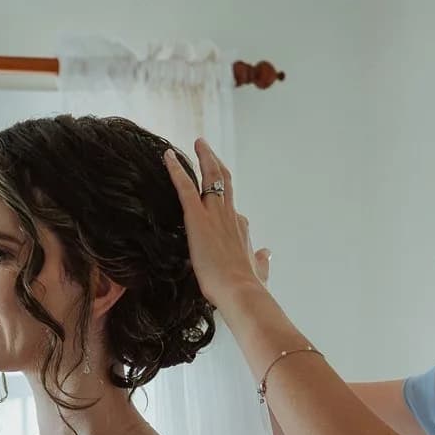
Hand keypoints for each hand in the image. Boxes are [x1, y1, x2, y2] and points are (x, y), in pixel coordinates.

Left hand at [164, 137, 269, 312]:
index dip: (226, 200)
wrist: (240, 290)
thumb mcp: (259, 270)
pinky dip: (175, 170)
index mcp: (241, 229)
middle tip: (207, 148)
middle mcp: (230, 215)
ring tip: (198, 143)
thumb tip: (268, 253)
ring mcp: (214, 214)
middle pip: (224, 181)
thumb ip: (262, 261)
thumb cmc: (248, 286)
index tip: (220, 193)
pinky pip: (185, 186)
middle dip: (215, 162)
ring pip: (210, 176)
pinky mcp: (197, 217)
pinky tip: (167, 157)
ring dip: (204, 157)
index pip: (233, 209)